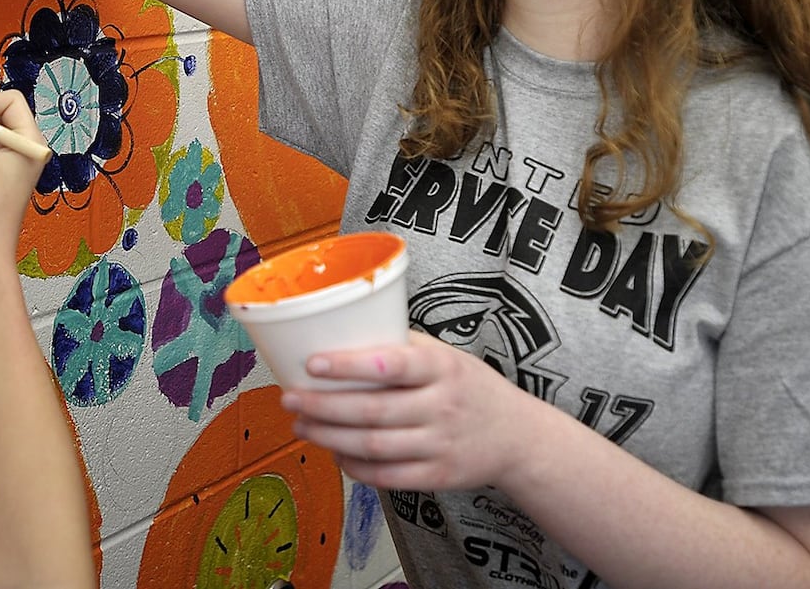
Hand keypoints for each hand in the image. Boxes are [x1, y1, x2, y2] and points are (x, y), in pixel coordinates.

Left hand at [281, 331, 531, 492]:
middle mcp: (441, 406)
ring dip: (329, 437)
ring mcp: (440, 444)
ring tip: (302, 426)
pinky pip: (386, 476)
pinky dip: (354, 468)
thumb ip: (403, 346)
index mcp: (442, 368)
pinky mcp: (437, 477)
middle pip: (371, 411)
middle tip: (290, 399)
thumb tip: (343, 332)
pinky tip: (335, 453)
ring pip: (372, 446)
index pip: (390, 364)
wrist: (518, 436)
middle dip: (322, 407)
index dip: (347, 366)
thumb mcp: (447, 355)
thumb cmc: (470, 386)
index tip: (312, 363)